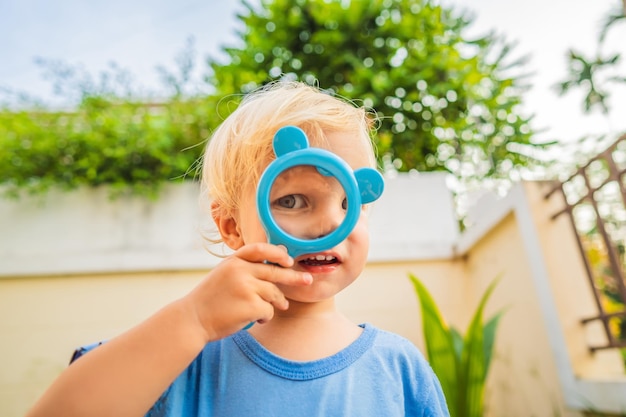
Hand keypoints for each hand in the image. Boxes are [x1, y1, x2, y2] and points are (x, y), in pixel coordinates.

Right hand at [183, 243, 311, 341]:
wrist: (192, 320)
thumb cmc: (210, 300)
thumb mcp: (224, 275)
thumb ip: (245, 269)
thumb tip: (276, 268)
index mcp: (233, 261)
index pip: (260, 250)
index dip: (277, 253)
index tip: (288, 260)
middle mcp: (240, 271)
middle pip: (275, 273)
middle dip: (294, 277)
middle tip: (307, 280)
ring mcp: (246, 287)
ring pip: (274, 294)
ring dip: (277, 303)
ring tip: (270, 310)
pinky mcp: (251, 306)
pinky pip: (269, 311)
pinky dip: (265, 318)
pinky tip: (255, 320)